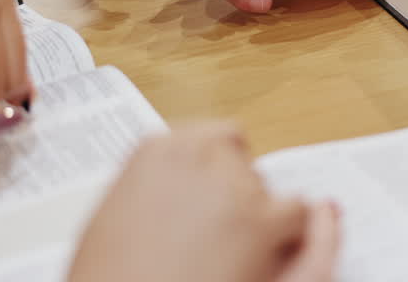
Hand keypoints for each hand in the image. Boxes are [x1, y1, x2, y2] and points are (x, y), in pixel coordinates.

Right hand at [69, 122, 339, 281]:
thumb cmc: (111, 274)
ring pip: (267, 187)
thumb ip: (153, 186)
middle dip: (234, 191)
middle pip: (240, 161)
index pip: (210, 138)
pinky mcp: (264, 220)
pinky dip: (288, 234)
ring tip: (233, 251)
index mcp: (158, 150)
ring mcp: (236, 186)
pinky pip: (297, 214)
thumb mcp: (115, 216)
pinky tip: (262, 258)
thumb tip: (173, 188)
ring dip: (257, 213)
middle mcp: (200, 157)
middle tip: (221, 229)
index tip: (215, 187)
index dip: (216, 168)